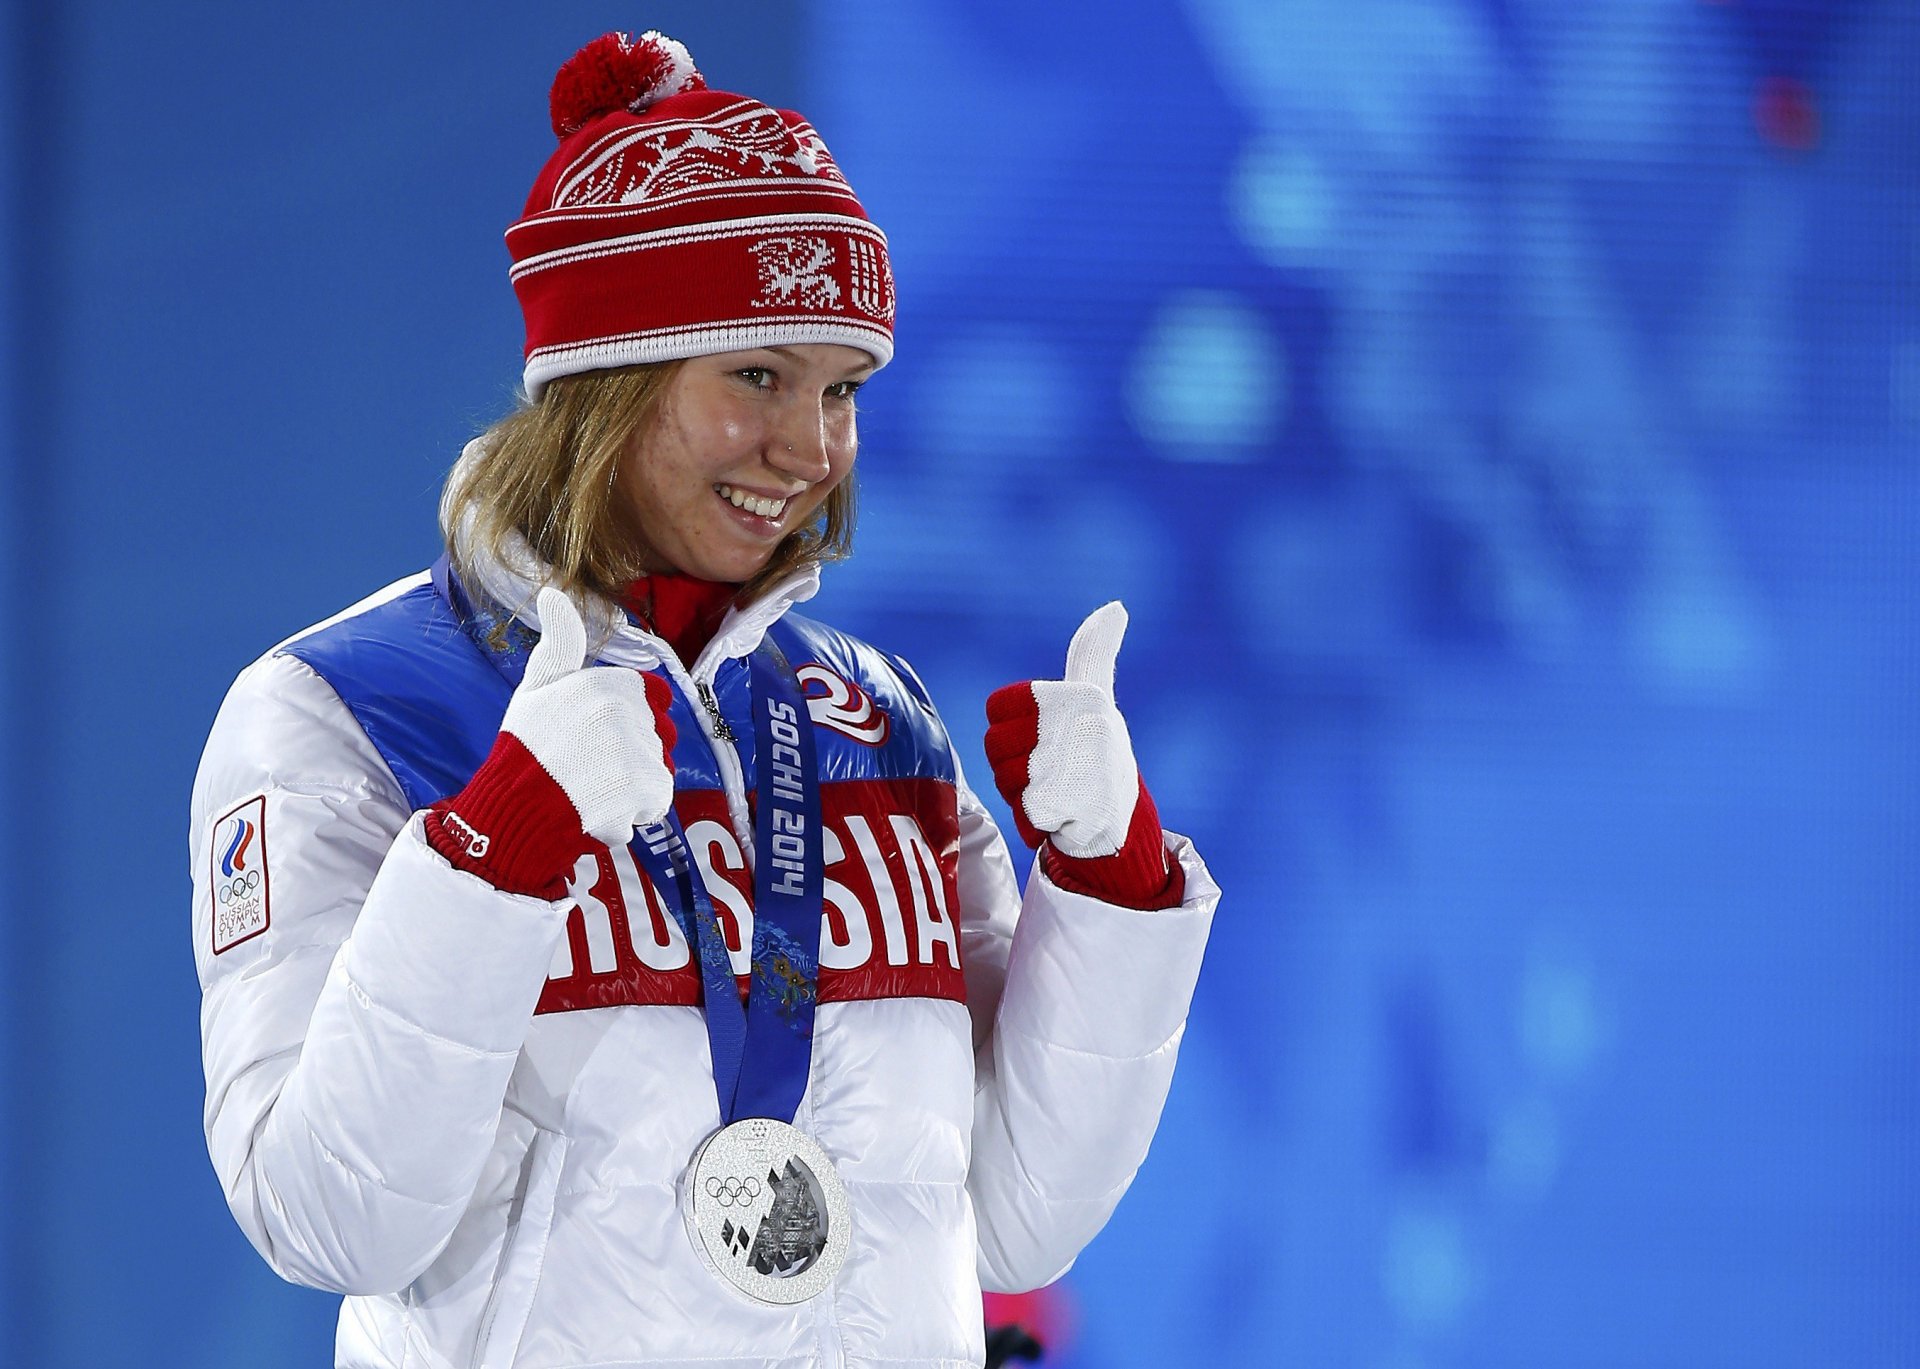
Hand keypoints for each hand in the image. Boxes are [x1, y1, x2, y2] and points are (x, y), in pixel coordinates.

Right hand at [506, 587, 676, 845]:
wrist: (518, 806)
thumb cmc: (526, 745)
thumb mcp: (538, 684)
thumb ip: (560, 641)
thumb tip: (553, 593)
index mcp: (613, 683)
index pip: (650, 698)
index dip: (626, 719)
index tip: (593, 734)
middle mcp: (632, 712)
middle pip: (657, 733)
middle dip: (632, 752)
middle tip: (589, 765)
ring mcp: (642, 751)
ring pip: (658, 767)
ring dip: (633, 783)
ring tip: (593, 787)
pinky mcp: (648, 789)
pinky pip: (657, 799)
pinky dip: (636, 809)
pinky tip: (602, 807)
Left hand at [984, 602, 1139, 857]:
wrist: (1123, 823)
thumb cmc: (1099, 753)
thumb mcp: (1098, 698)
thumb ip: (1094, 652)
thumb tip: (1115, 608)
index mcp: (1079, 696)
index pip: (998, 706)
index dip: (1011, 727)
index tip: (1040, 736)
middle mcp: (1075, 727)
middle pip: (995, 744)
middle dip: (1013, 764)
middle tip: (1049, 770)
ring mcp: (1065, 767)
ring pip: (1002, 778)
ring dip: (1021, 792)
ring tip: (1055, 791)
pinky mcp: (1054, 806)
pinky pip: (1016, 811)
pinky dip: (1030, 820)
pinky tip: (1057, 816)